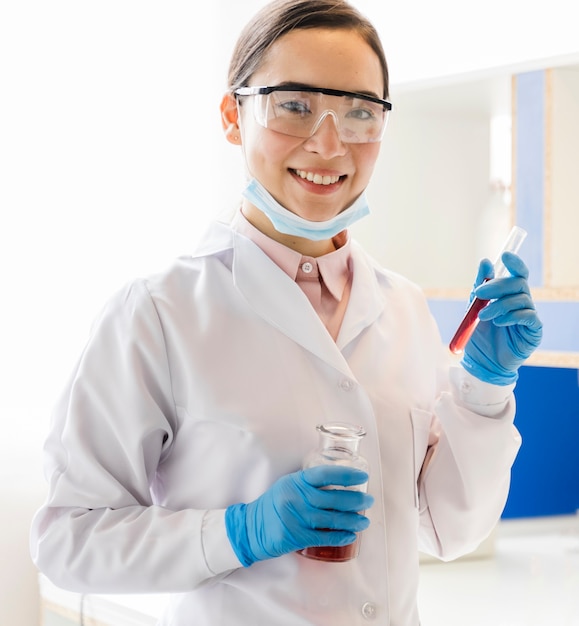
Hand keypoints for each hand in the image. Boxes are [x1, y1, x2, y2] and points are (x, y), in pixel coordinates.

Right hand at [225, 465, 372, 566]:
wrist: (252, 527)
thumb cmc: (274, 504)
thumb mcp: (288, 485)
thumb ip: (309, 483)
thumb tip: (339, 481)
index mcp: (296, 481)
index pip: (325, 474)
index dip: (346, 475)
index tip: (362, 477)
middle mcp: (296, 498)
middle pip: (333, 498)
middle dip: (356, 500)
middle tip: (369, 501)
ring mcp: (296, 518)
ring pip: (332, 519)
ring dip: (353, 520)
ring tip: (365, 520)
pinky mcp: (296, 537)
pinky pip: (324, 537)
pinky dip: (341, 537)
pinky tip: (351, 535)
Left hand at [462, 251, 542, 384]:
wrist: (483, 363)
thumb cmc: (480, 335)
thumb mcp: (475, 308)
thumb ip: (481, 286)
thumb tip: (485, 262)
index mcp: (509, 295)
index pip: (518, 274)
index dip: (515, 263)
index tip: (504, 255)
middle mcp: (522, 303)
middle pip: (518, 283)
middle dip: (497, 286)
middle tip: (479, 294)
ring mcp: (530, 316)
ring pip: (521, 299)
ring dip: (499, 305)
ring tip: (483, 316)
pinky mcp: (534, 331)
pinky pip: (528, 317)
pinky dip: (512, 316)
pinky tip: (499, 322)